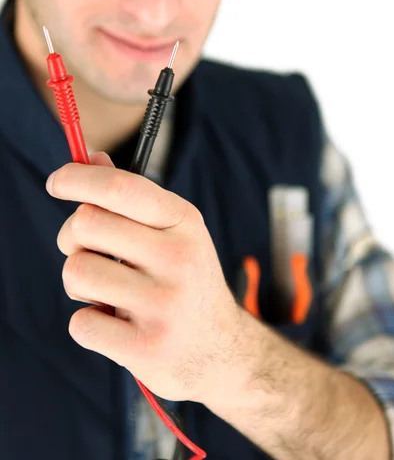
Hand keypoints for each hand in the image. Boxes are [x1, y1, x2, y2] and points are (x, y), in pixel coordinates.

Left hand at [46, 153, 246, 404]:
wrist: (221, 351)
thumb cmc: (184, 282)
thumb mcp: (172, 233)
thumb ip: (131, 197)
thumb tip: (92, 158)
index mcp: (184, 223)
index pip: (120, 188)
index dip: (79, 179)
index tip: (57, 181)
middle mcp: (179, 258)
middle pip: (86, 224)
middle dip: (71, 236)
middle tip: (87, 251)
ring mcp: (164, 305)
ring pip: (76, 271)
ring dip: (78, 282)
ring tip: (106, 292)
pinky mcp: (147, 347)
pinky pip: (80, 323)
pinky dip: (87, 322)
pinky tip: (115, 324)